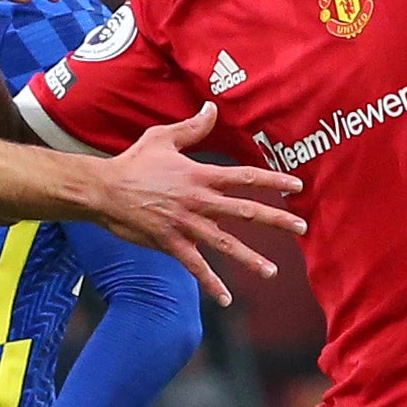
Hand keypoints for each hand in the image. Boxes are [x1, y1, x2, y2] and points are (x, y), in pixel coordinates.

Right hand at [93, 104, 304, 306]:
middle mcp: (198, 201)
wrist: (104, 190)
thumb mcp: (163, 137)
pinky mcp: (171, 244)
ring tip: (272, 272)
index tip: (297, 185)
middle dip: (276, 219)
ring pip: (225, 244)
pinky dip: (211, 284)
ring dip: (251, 259)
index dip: (274, 180)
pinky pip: (195, 267)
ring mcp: (185, 225)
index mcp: (200, 175)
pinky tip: (226, 299)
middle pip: (245, 211)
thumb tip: (212, 107)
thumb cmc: (133, 162)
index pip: (245, 177)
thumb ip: (193, 127)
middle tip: (302, 227)